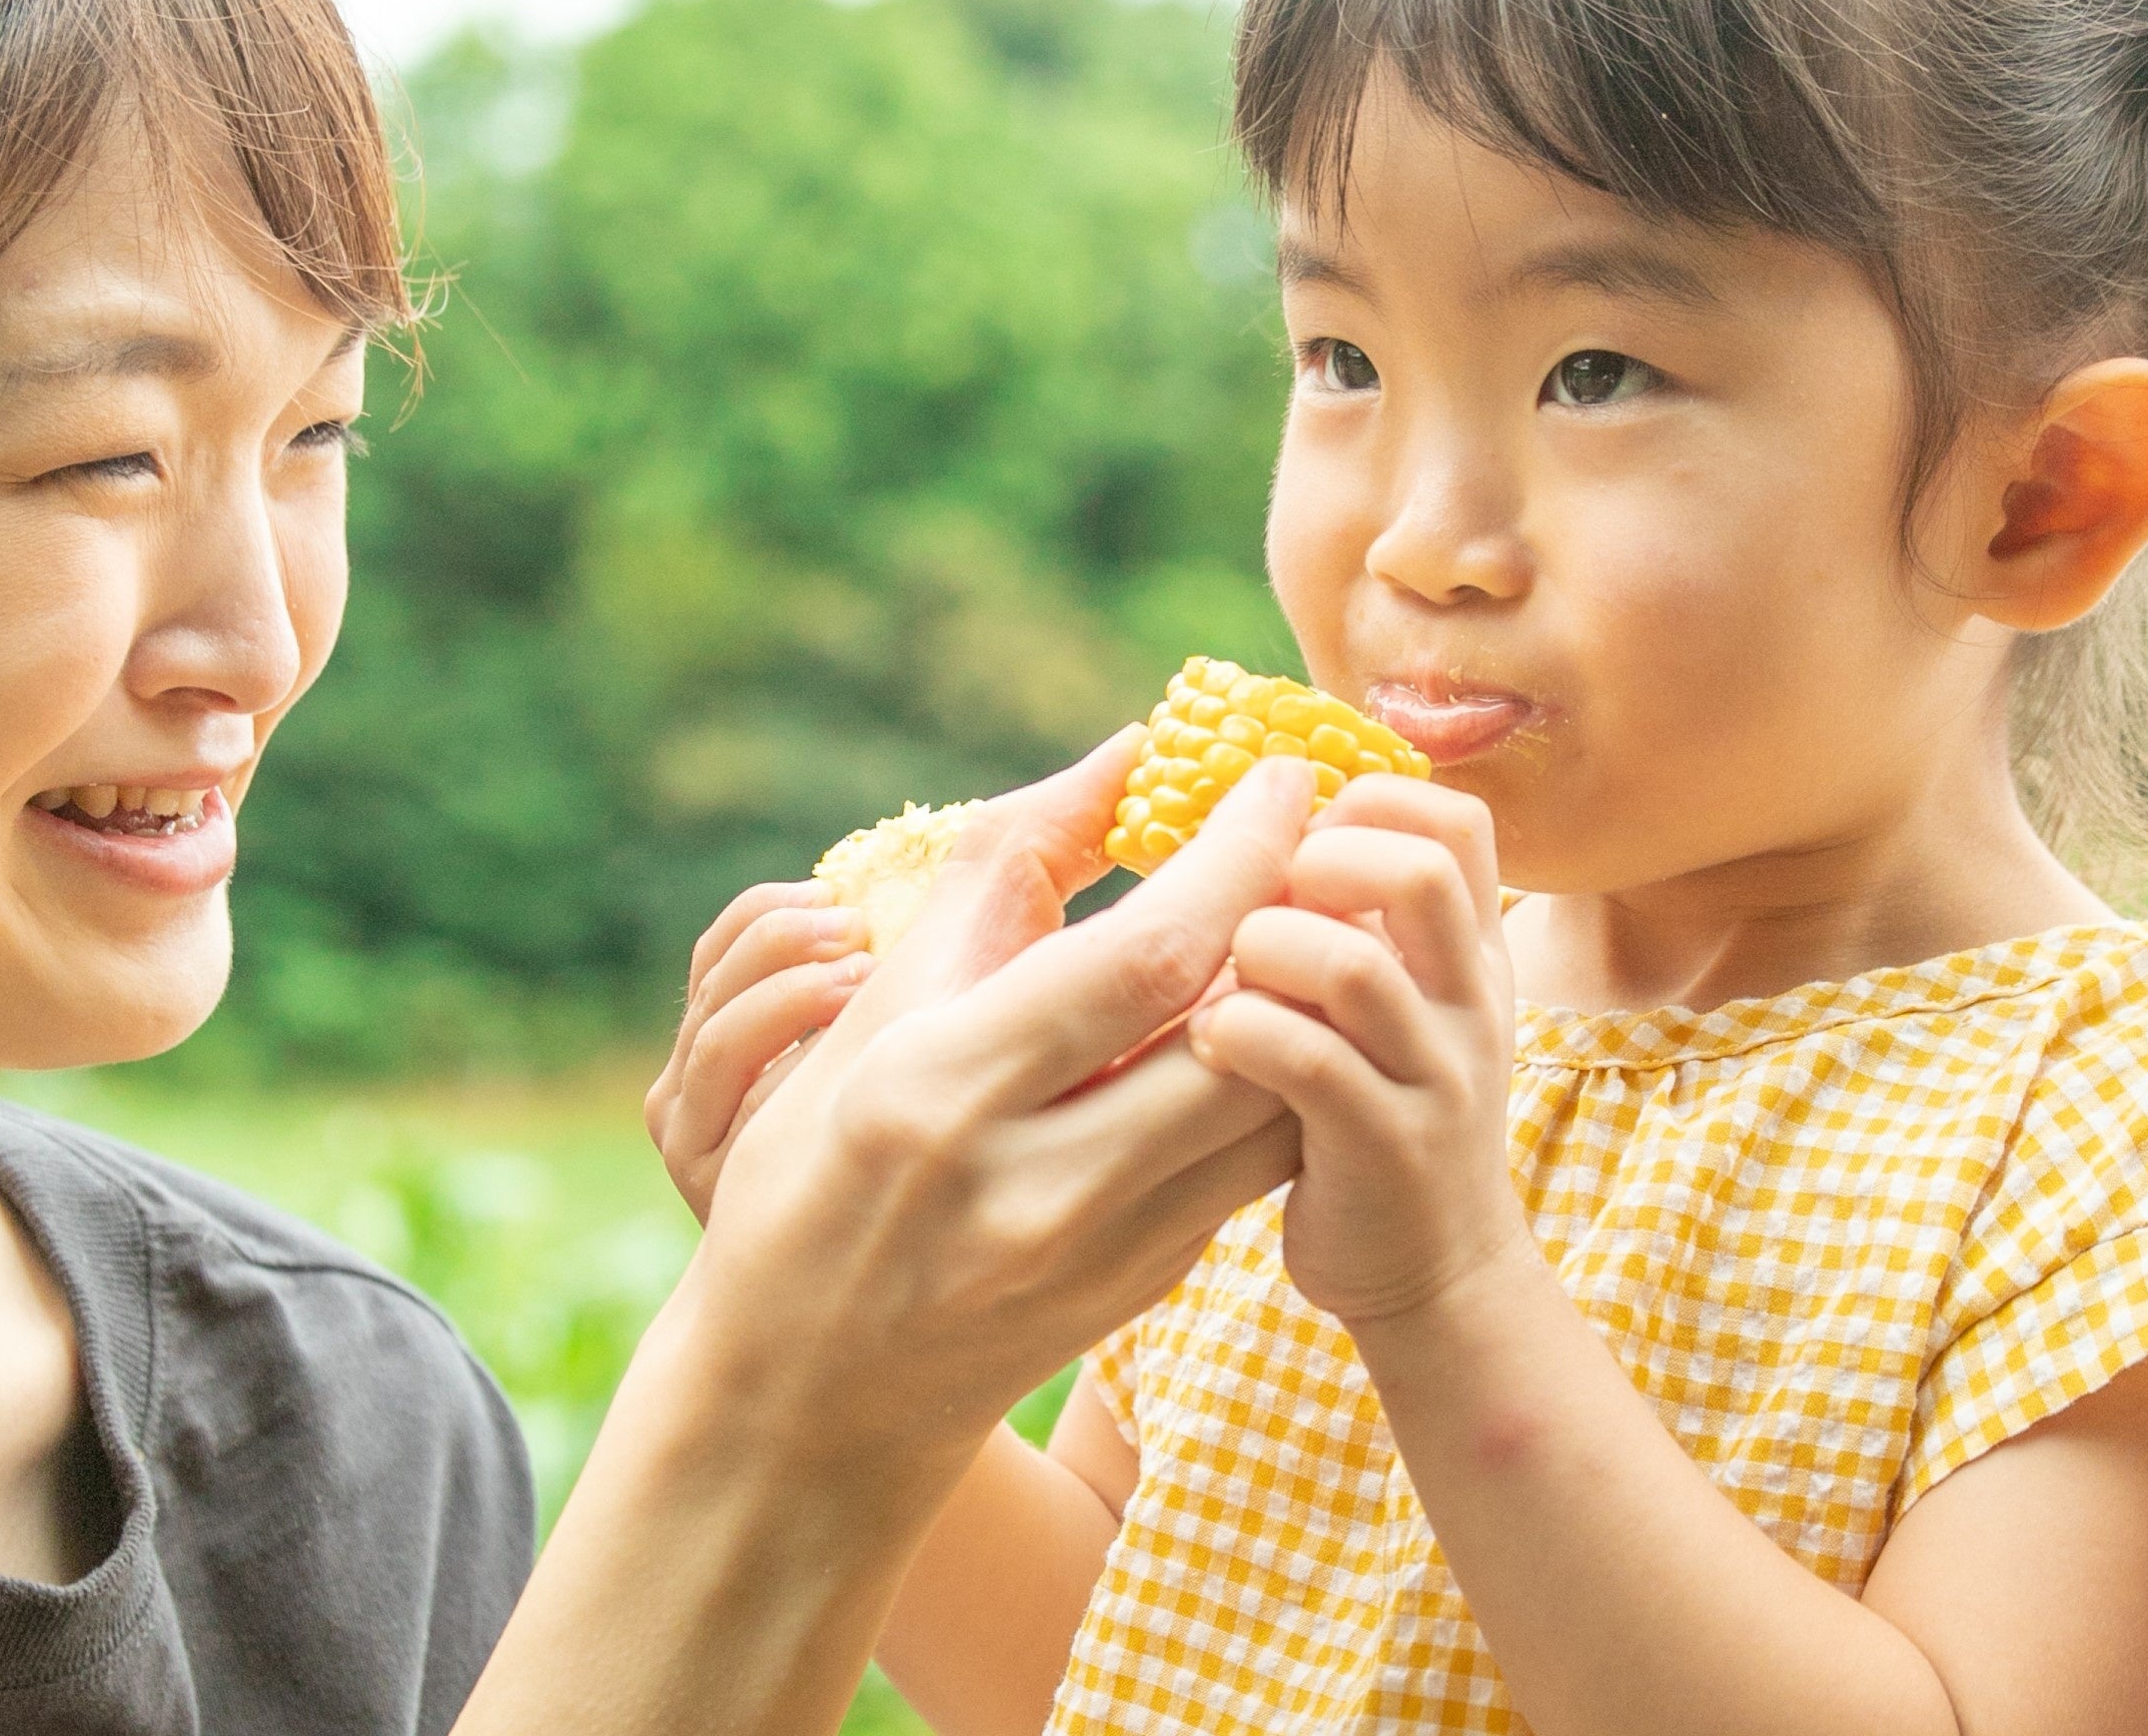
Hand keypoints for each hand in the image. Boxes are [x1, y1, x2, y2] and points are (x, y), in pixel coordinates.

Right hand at [677, 740, 1320, 1494]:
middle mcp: (1035, 1183)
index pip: (1145, 959)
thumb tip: (1126, 752)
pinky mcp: (1152, 1286)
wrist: (813, 1395)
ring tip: (1321, 913)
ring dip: (1312, 1003)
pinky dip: (1282, 1075)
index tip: (1284, 777)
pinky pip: (1253, 1163)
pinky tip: (1280, 1013)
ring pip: (1273, 1108)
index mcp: (944, 1089)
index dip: (1236, 859)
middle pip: (1241, 1037)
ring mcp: (1103, 1253)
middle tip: (1334, 837)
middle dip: (1306, 925)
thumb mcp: (877, 1007)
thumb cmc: (824, 1164)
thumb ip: (1005, 872)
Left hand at [1188, 774, 1526, 1327]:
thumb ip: (1364, 919)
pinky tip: (1211, 1042)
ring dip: (1264, 951)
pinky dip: (1241, 1033)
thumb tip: (1271, 818)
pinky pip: (1308, 1064)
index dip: (1367, 803)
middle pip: (1419, 871)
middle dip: (1317, 861)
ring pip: (1352, 966)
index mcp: (1473, 953)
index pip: (1456, 821)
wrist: (1439, 1272)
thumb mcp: (1404, 1004)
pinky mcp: (1385, 1150)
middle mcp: (1469, 1003)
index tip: (1299, 844)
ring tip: (1226, 983)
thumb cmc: (1383, 1111)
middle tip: (1259, 906)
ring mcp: (1436, 1077)